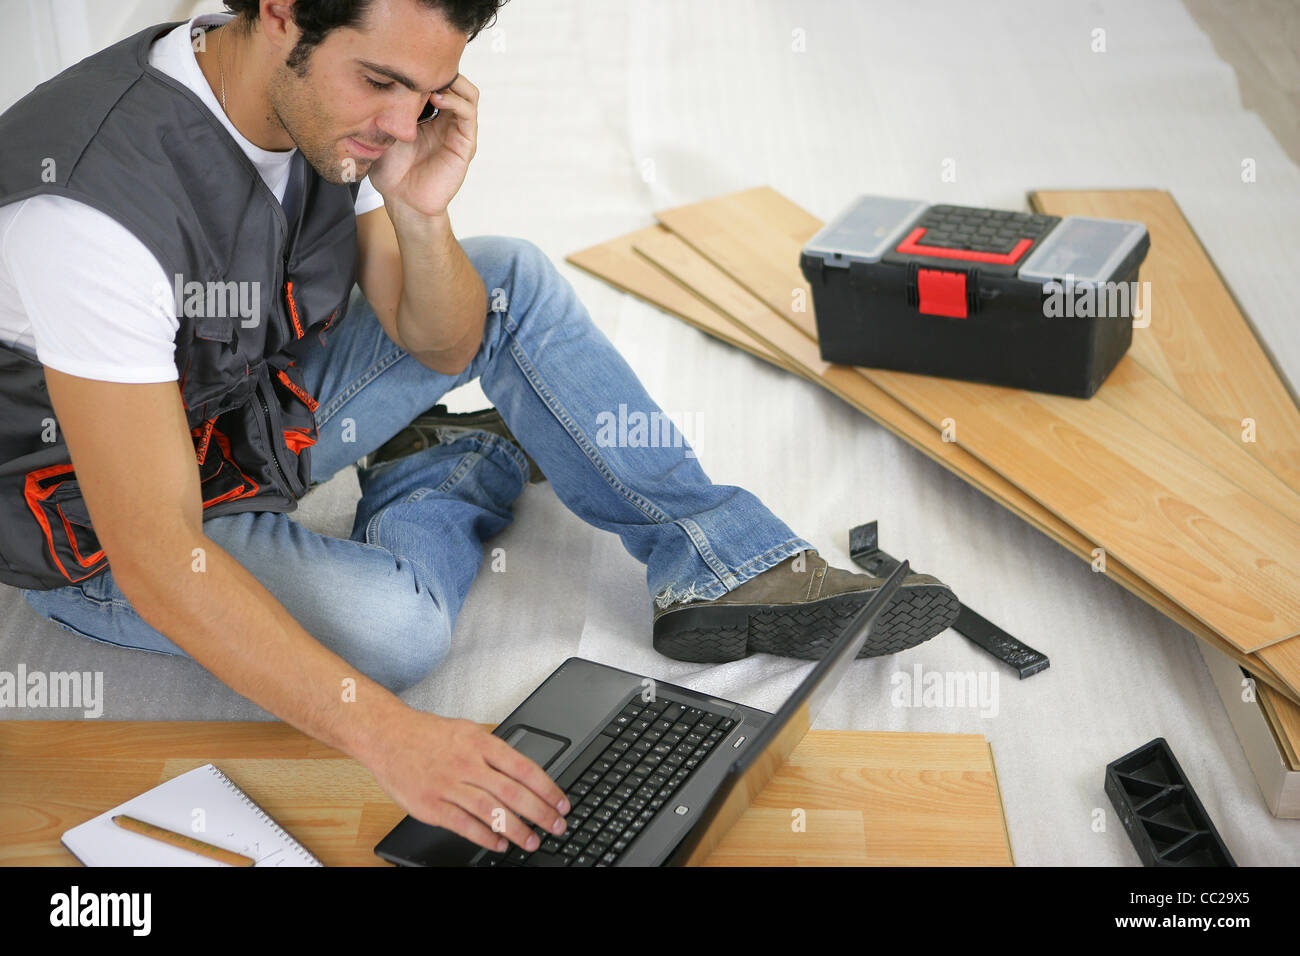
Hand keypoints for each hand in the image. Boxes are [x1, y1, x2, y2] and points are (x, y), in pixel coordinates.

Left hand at [367, 74, 478, 219]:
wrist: (402, 201)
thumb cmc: (391, 170)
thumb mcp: (385, 129)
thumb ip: (390, 106)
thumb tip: (386, 75)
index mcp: (430, 115)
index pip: (438, 81)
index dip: (427, 68)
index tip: (407, 62)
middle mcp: (447, 120)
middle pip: (457, 82)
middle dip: (441, 70)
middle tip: (420, 65)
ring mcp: (458, 131)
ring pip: (468, 93)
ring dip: (452, 81)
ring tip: (430, 81)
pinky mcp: (465, 144)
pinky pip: (468, 115)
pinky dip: (456, 101)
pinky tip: (437, 98)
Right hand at [370, 709, 569, 852]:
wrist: (386, 735)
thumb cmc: (427, 735)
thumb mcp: (467, 731)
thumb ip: (493, 752)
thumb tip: (524, 772)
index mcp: (480, 743)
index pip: (524, 768)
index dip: (548, 789)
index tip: (562, 803)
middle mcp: (467, 764)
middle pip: (513, 792)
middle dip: (541, 813)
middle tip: (557, 826)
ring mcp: (448, 785)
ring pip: (491, 811)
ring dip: (516, 829)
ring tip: (532, 841)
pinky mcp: (430, 805)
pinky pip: (463, 824)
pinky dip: (484, 837)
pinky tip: (498, 843)